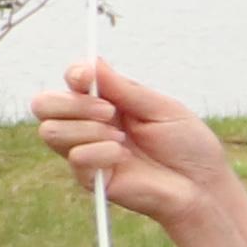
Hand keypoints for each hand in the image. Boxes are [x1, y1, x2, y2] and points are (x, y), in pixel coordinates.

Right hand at [26, 55, 235, 236]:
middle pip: (44, 105)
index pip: (71, 82)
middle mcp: (90, 125)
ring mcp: (87, 151)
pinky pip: (75, 158)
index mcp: (107, 102)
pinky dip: (99, 152)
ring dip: (88, 129)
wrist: (203, 184)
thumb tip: (93, 62)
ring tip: (122, 138)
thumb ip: (125, 89)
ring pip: (51, 131)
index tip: (86, 76)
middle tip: (110, 112)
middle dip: (72, 103)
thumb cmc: (187, 145)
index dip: (73, 74)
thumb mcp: (161, 109)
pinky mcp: (90, 178)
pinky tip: (123, 157)